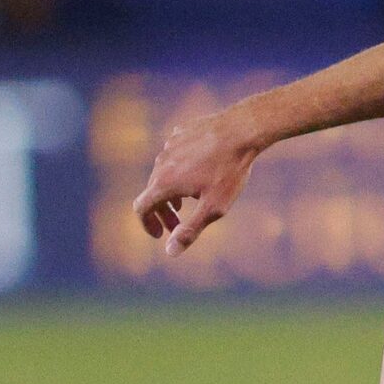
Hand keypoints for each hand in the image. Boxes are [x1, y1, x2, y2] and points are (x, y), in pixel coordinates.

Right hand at [132, 101, 264, 252]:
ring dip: (170, 192)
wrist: (241, 131)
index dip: (147, 224)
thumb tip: (170, 252)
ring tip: (186, 202)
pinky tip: (197, 174)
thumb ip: (190, 230)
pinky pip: (174, 156)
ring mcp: (169, 146)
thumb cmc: (229, 171)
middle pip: (153, 192)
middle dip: (163, 212)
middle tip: (177, 225)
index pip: (142, 208)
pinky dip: (179, 170)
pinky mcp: (180, 133)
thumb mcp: (213, 208)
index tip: (159, 234)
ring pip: (163, 173)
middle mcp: (161, 163)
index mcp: (164, 183)